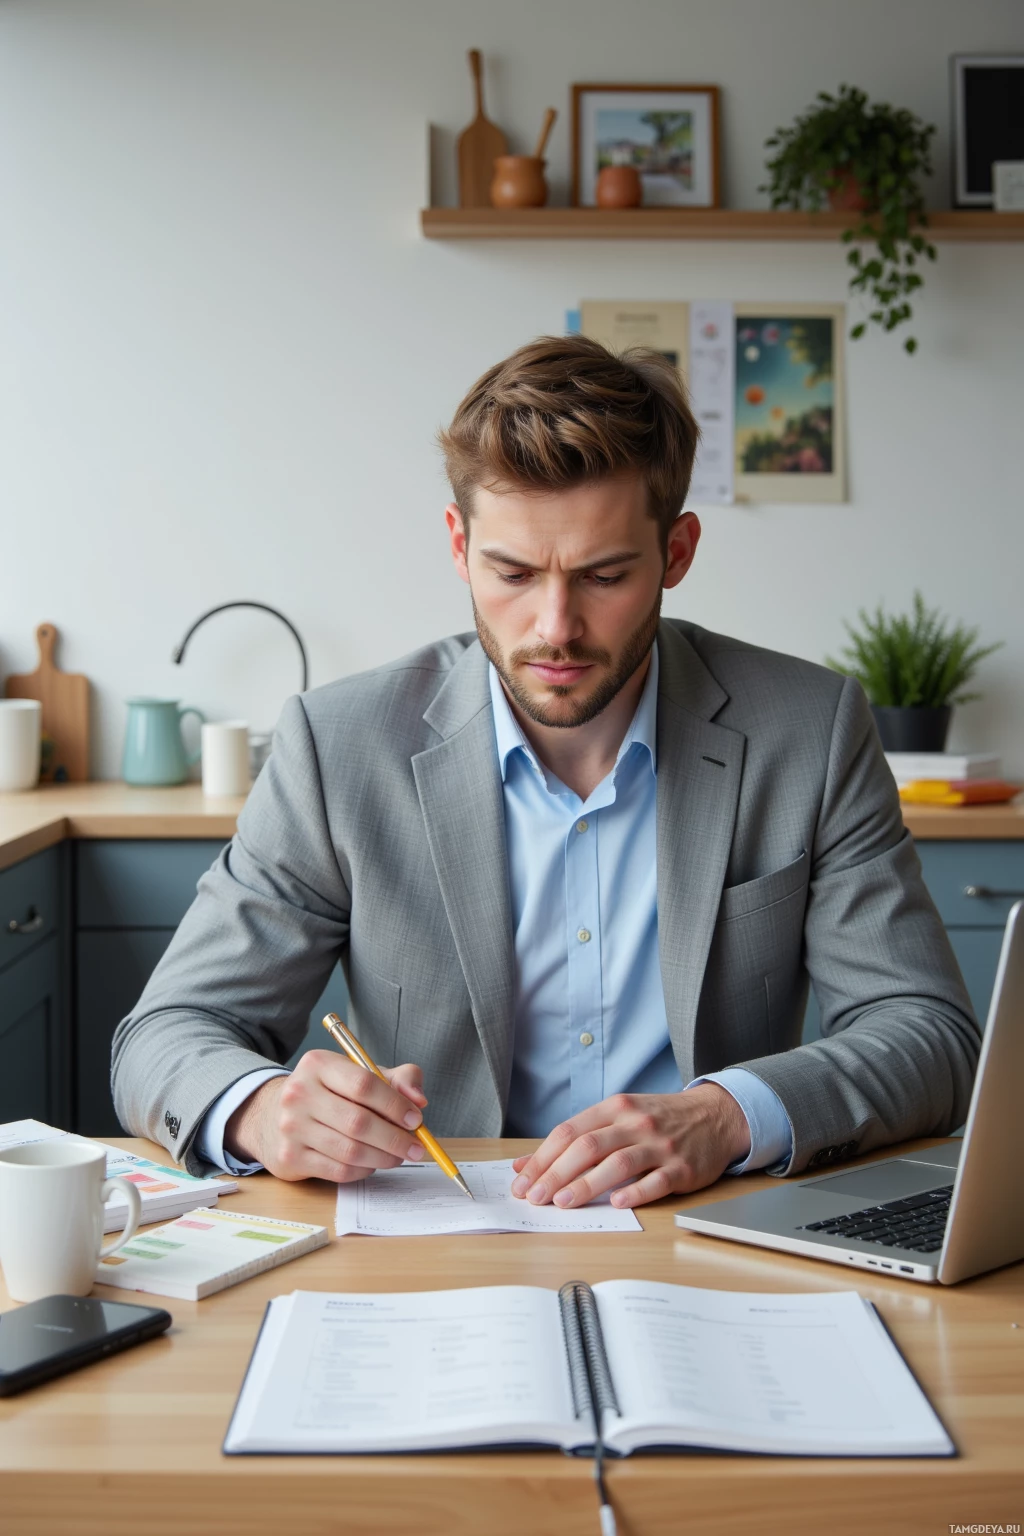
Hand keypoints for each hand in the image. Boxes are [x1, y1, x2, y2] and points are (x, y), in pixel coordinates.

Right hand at [224, 1050, 428, 1182]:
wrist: (273, 1116)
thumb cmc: (329, 1094)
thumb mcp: (360, 1074)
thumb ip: (397, 1079)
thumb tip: (419, 1100)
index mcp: (318, 1064)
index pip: (364, 1084)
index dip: (395, 1105)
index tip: (416, 1119)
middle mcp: (299, 1093)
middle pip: (358, 1122)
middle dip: (395, 1138)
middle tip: (417, 1147)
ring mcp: (291, 1127)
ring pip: (351, 1150)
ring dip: (384, 1157)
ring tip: (399, 1156)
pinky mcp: (290, 1157)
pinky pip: (339, 1170)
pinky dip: (364, 1170)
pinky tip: (373, 1163)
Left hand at [509, 1085, 750, 1209]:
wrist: (714, 1116)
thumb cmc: (658, 1120)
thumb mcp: (619, 1117)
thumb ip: (578, 1138)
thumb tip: (528, 1164)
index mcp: (615, 1108)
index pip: (569, 1132)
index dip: (542, 1158)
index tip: (522, 1181)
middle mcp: (635, 1123)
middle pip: (588, 1147)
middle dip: (556, 1174)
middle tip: (535, 1197)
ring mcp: (659, 1145)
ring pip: (618, 1163)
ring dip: (587, 1184)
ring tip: (564, 1203)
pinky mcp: (682, 1168)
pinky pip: (655, 1181)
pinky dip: (635, 1192)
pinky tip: (617, 1203)